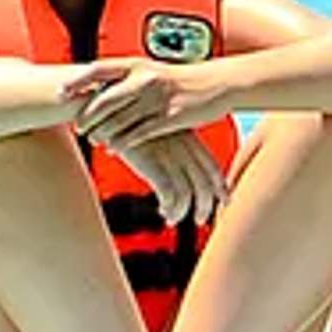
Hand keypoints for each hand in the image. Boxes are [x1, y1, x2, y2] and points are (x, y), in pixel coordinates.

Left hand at [66, 58, 232, 153]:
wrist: (219, 83)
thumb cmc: (184, 79)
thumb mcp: (155, 71)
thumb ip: (130, 78)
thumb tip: (103, 87)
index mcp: (138, 64)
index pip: (99, 70)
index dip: (77, 82)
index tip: (60, 93)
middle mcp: (145, 78)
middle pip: (105, 99)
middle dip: (87, 116)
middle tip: (78, 127)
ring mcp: (159, 98)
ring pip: (120, 120)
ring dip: (103, 133)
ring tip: (94, 141)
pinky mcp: (171, 117)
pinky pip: (140, 134)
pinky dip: (123, 143)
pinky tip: (114, 149)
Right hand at [113, 126, 230, 228]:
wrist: (107, 111)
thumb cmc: (130, 120)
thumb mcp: (160, 127)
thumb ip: (175, 143)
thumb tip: (181, 166)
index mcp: (188, 137)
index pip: (212, 166)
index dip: (221, 187)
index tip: (224, 201)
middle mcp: (182, 147)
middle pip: (204, 184)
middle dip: (205, 206)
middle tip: (199, 220)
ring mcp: (167, 156)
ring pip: (188, 194)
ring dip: (182, 212)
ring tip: (172, 219)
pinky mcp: (151, 164)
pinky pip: (169, 195)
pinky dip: (169, 208)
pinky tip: (162, 211)